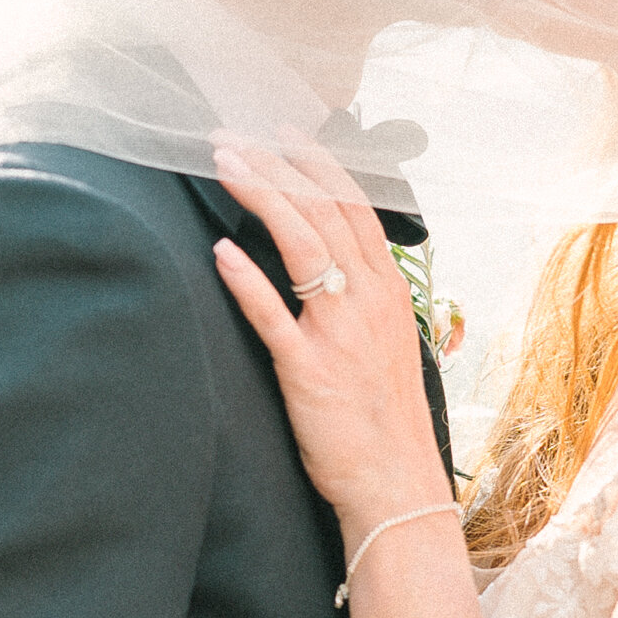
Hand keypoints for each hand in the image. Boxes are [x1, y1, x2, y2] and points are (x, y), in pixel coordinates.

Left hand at [210, 141, 449, 531]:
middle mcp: (369, 301)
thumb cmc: (384, 419)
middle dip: (278, 164)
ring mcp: (340, 333)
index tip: (286, 132)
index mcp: (389, 291)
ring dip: (261, 196)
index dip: (318, 164)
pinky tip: (221, 252)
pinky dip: (247, 280)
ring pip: (301, 245)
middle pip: (324, 211)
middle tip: (235, 135)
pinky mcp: (310, 371)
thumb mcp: (386, 344)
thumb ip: (361, 300)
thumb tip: (326, 267)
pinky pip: (274, 316)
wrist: (396, 484)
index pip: (354, 207)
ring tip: (224, 164)